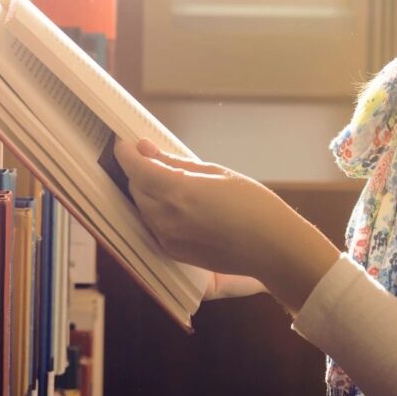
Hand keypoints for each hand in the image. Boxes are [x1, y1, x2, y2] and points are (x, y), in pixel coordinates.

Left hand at [113, 137, 341, 313]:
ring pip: (142, 208)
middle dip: (138, 171)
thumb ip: (176, 163)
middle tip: (150, 157)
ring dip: (146, 192)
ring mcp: (168, 239)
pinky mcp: (173, 253)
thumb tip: (147, 149)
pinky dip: (155, 211)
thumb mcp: (216, 173)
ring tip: (166, 180)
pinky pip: (153, 226)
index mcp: (179, 192)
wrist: (272, 249)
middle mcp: (167, 218)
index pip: (137, 169)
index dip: (126, 154)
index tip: (123, 142)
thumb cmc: (253, 204)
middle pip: (136, 189)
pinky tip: (175, 204)